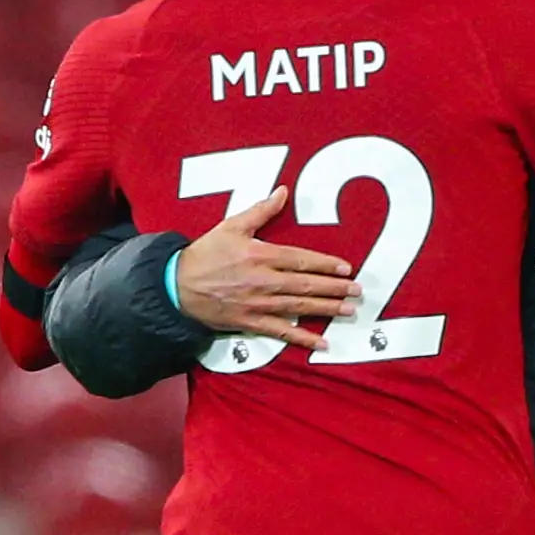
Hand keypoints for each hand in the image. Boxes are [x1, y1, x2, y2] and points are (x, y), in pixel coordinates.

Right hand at [175, 186, 358, 348]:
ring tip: (349, 311)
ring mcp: (259, 304)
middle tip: (358, 291)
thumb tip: (283, 192)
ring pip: (300, 307)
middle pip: (307, 284)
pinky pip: (283, 332)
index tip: (346, 268)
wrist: (177, 286)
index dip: (326, 264)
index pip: (301, 259)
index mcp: (260, 255)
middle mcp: (263, 281)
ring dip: (327, 310)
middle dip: (335, 288)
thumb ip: (261, 210)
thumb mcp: (231, 226)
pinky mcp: (252, 322)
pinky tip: (323, 342)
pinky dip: (304, 338)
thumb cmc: (205, 255)